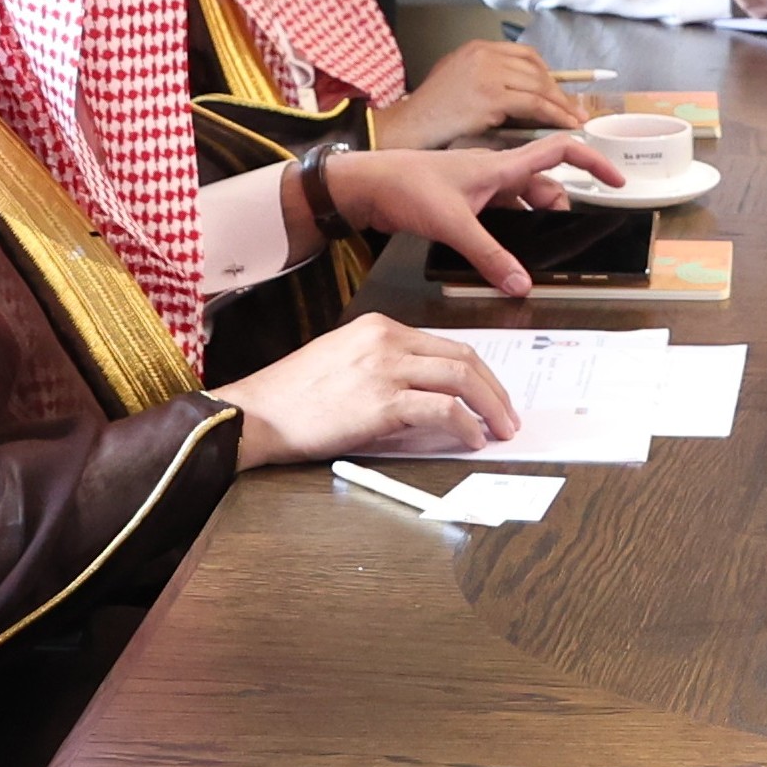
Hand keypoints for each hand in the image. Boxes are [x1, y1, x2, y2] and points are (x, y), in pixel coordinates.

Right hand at [225, 311, 518, 465]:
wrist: (258, 413)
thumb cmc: (294, 397)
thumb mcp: (344, 362)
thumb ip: (386, 367)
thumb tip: (431, 395)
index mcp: (379, 327)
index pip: (446, 344)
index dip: (479, 372)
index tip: (491, 394)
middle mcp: (387, 340)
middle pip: (464, 357)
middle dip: (496, 389)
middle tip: (508, 415)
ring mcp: (386, 369)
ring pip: (462, 379)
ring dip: (491, 407)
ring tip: (500, 430)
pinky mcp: (383, 402)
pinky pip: (444, 409)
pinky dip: (467, 425)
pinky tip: (472, 439)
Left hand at [324, 138, 622, 295]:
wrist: (365, 185)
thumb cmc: (405, 186)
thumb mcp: (454, 225)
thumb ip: (490, 256)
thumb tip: (521, 284)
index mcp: (501, 165)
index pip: (561, 151)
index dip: (594, 161)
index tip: (615, 182)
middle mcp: (495, 172)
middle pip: (545, 186)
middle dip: (559, 211)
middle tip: (560, 241)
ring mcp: (480, 187)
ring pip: (522, 203)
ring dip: (532, 224)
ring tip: (534, 251)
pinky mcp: (463, 202)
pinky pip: (499, 216)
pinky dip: (509, 232)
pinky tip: (503, 254)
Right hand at [370, 37, 588, 147]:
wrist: (410, 126)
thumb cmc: (430, 112)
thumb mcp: (458, 80)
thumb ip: (487, 78)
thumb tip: (523, 94)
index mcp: (477, 48)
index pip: (525, 55)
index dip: (547, 74)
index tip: (559, 92)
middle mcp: (484, 55)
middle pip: (536, 68)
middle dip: (559, 90)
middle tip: (573, 109)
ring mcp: (488, 73)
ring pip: (540, 85)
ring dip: (561, 105)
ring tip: (574, 120)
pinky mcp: (492, 96)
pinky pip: (535, 104)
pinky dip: (554, 115)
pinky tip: (564, 125)